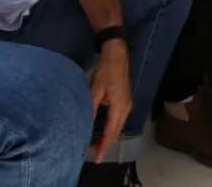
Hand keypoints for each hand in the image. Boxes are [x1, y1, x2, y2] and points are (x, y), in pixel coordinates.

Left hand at [89, 39, 132, 161]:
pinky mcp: (125, 100)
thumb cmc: (106, 71)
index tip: (97, 158)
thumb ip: (91, 109)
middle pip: (116, 132)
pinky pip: (118, 119)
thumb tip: (84, 125)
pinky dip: (110, 127)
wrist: (117, 54)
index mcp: (120, 107)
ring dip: (107, 135)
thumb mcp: (95, 90)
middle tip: (91, 153)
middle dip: (105, 143)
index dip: (104, 146)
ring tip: (94, 144)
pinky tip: (101, 129)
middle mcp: (126, 108)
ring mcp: (127, 104)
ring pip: (117, 126)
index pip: (111, 132)